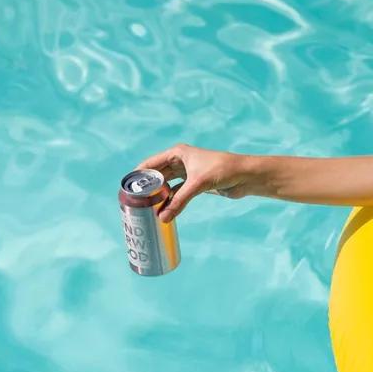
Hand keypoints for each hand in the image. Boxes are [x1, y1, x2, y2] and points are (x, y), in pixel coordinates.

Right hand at [135, 143, 250, 221]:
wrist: (245, 175)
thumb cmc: (223, 170)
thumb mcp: (198, 184)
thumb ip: (179, 201)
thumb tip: (163, 219)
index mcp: (177, 153)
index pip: (151, 163)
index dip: (138, 175)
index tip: (127, 188)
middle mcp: (180, 161)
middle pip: (157, 175)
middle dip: (147, 188)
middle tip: (135, 202)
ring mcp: (188, 173)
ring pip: (167, 185)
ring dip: (159, 196)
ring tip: (147, 209)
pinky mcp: (195, 184)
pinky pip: (178, 193)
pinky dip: (171, 201)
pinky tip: (164, 211)